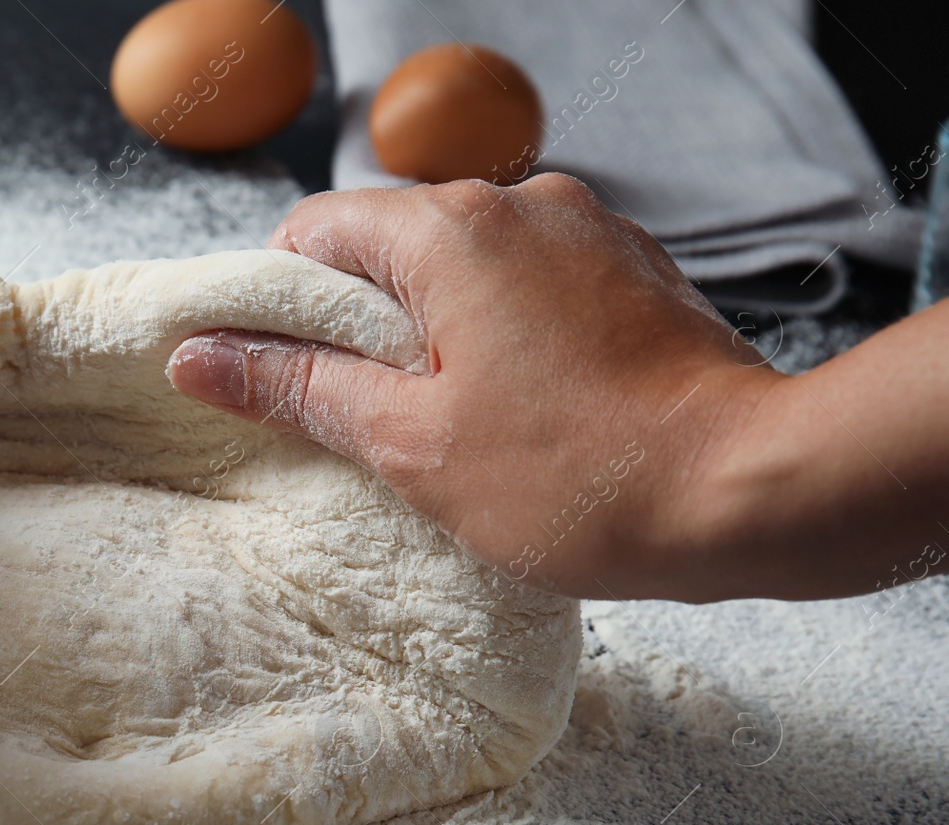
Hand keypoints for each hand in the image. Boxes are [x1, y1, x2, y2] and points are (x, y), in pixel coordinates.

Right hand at [168, 176, 781, 600]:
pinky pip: (532, 284)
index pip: (314, 230)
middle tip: (362, 420)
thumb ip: (298, 387)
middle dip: (359, 326)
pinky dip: (502, 333)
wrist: (754, 491)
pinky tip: (522, 411)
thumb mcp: (411, 445)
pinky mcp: (632, 270)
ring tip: (450, 427)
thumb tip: (199, 356)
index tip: (273, 373)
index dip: (275, 302)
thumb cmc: (578, 477)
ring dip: (434, 334)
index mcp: (449, 230)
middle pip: (390, 245)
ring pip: (464, 267)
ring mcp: (587, 231)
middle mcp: (520, 204)